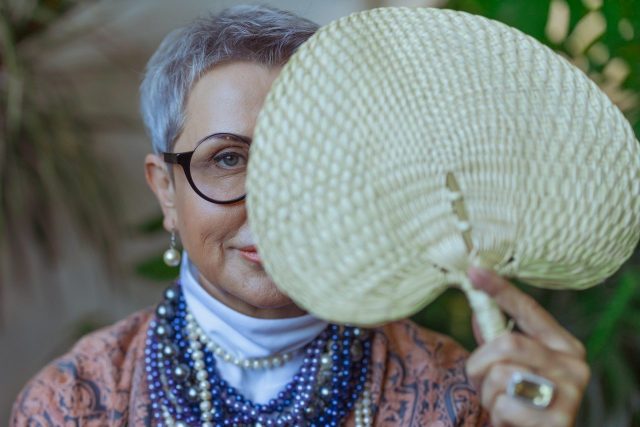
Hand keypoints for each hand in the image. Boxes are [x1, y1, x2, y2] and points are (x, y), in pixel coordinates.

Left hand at [465, 267, 589, 426]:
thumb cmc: (523, 401)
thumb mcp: (512, 366)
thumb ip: (498, 339)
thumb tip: (478, 308)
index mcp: (564, 346)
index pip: (528, 309)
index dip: (500, 289)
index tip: (474, 270)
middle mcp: (573, 366)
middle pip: (506, 343)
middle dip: (479, 364)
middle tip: (482, 380)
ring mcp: (569, 394)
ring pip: (500, 375)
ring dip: (488, 394)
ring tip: (502, 404)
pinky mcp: (558, 421)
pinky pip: (504, 406)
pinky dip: (498, 415)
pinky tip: (511, 421)